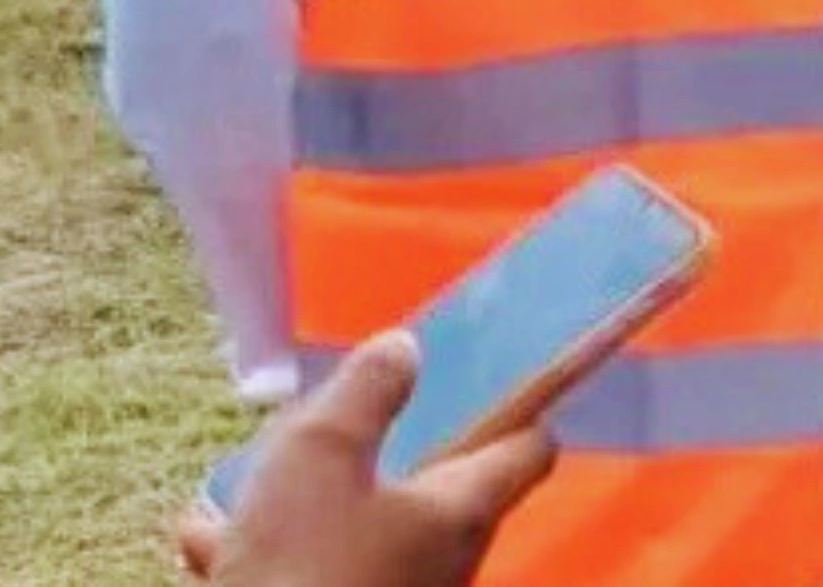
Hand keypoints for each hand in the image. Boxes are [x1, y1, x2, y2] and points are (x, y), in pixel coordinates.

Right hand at [177, 332, 556, 586]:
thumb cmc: (302, 570)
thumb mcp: (321, 453)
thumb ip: (367, 391)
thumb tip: (406, 348)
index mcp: (461, 510)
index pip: (528, 450)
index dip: (516, 408)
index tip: (489, 379)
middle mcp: (445, 563)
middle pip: (437, 489)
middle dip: (383, 455)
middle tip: (334, 429)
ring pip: (361, 533)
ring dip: (310, 506)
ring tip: (245, 488)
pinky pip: (316, 576)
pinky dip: (269, 554)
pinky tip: (204, 541)